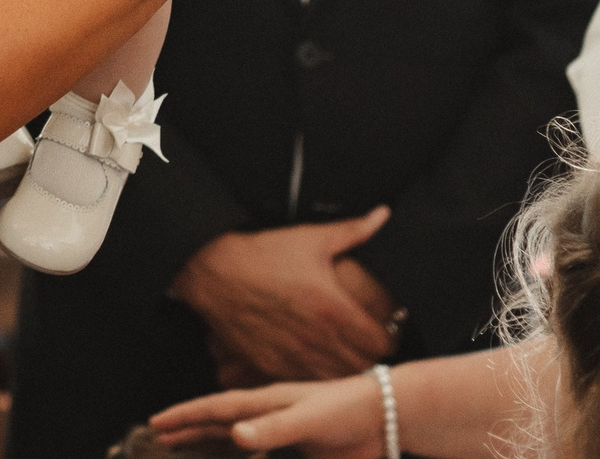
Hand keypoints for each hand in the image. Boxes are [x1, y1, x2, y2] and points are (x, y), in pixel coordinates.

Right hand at [147, 377, 387, 456]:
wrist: (384, 420)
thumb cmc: (346, 410)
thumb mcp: (309, 419)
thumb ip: (274, 428)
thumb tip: (236, 435)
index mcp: (266, 402)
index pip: (217, 409)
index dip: (186, 415)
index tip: (158, 422)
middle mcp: (268, 417)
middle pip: (220, 423)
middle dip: (190, 428)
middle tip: (159, 434)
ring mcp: (282, 435)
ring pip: (237, 441)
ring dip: (210, 444)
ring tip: (184, 449)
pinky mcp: (298, 454)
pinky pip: (262, 458)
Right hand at [168, 210, 394, 383]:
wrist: (212, 273)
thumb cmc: (262, 254)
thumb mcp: (310, 238)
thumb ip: (353, 231)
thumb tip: (383, 215)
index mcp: (333, 308)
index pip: (381, 343)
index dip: (387, 337)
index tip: (381, 329)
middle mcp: (317, 338)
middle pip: (364, 367)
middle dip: (369, 357)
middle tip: (364, 343)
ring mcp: (294, 356)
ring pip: (337, 381)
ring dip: (343, 371)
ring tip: (341, 354)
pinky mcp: (272, 367)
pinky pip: (306, 385)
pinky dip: (314, 378)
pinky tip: (312, 360)